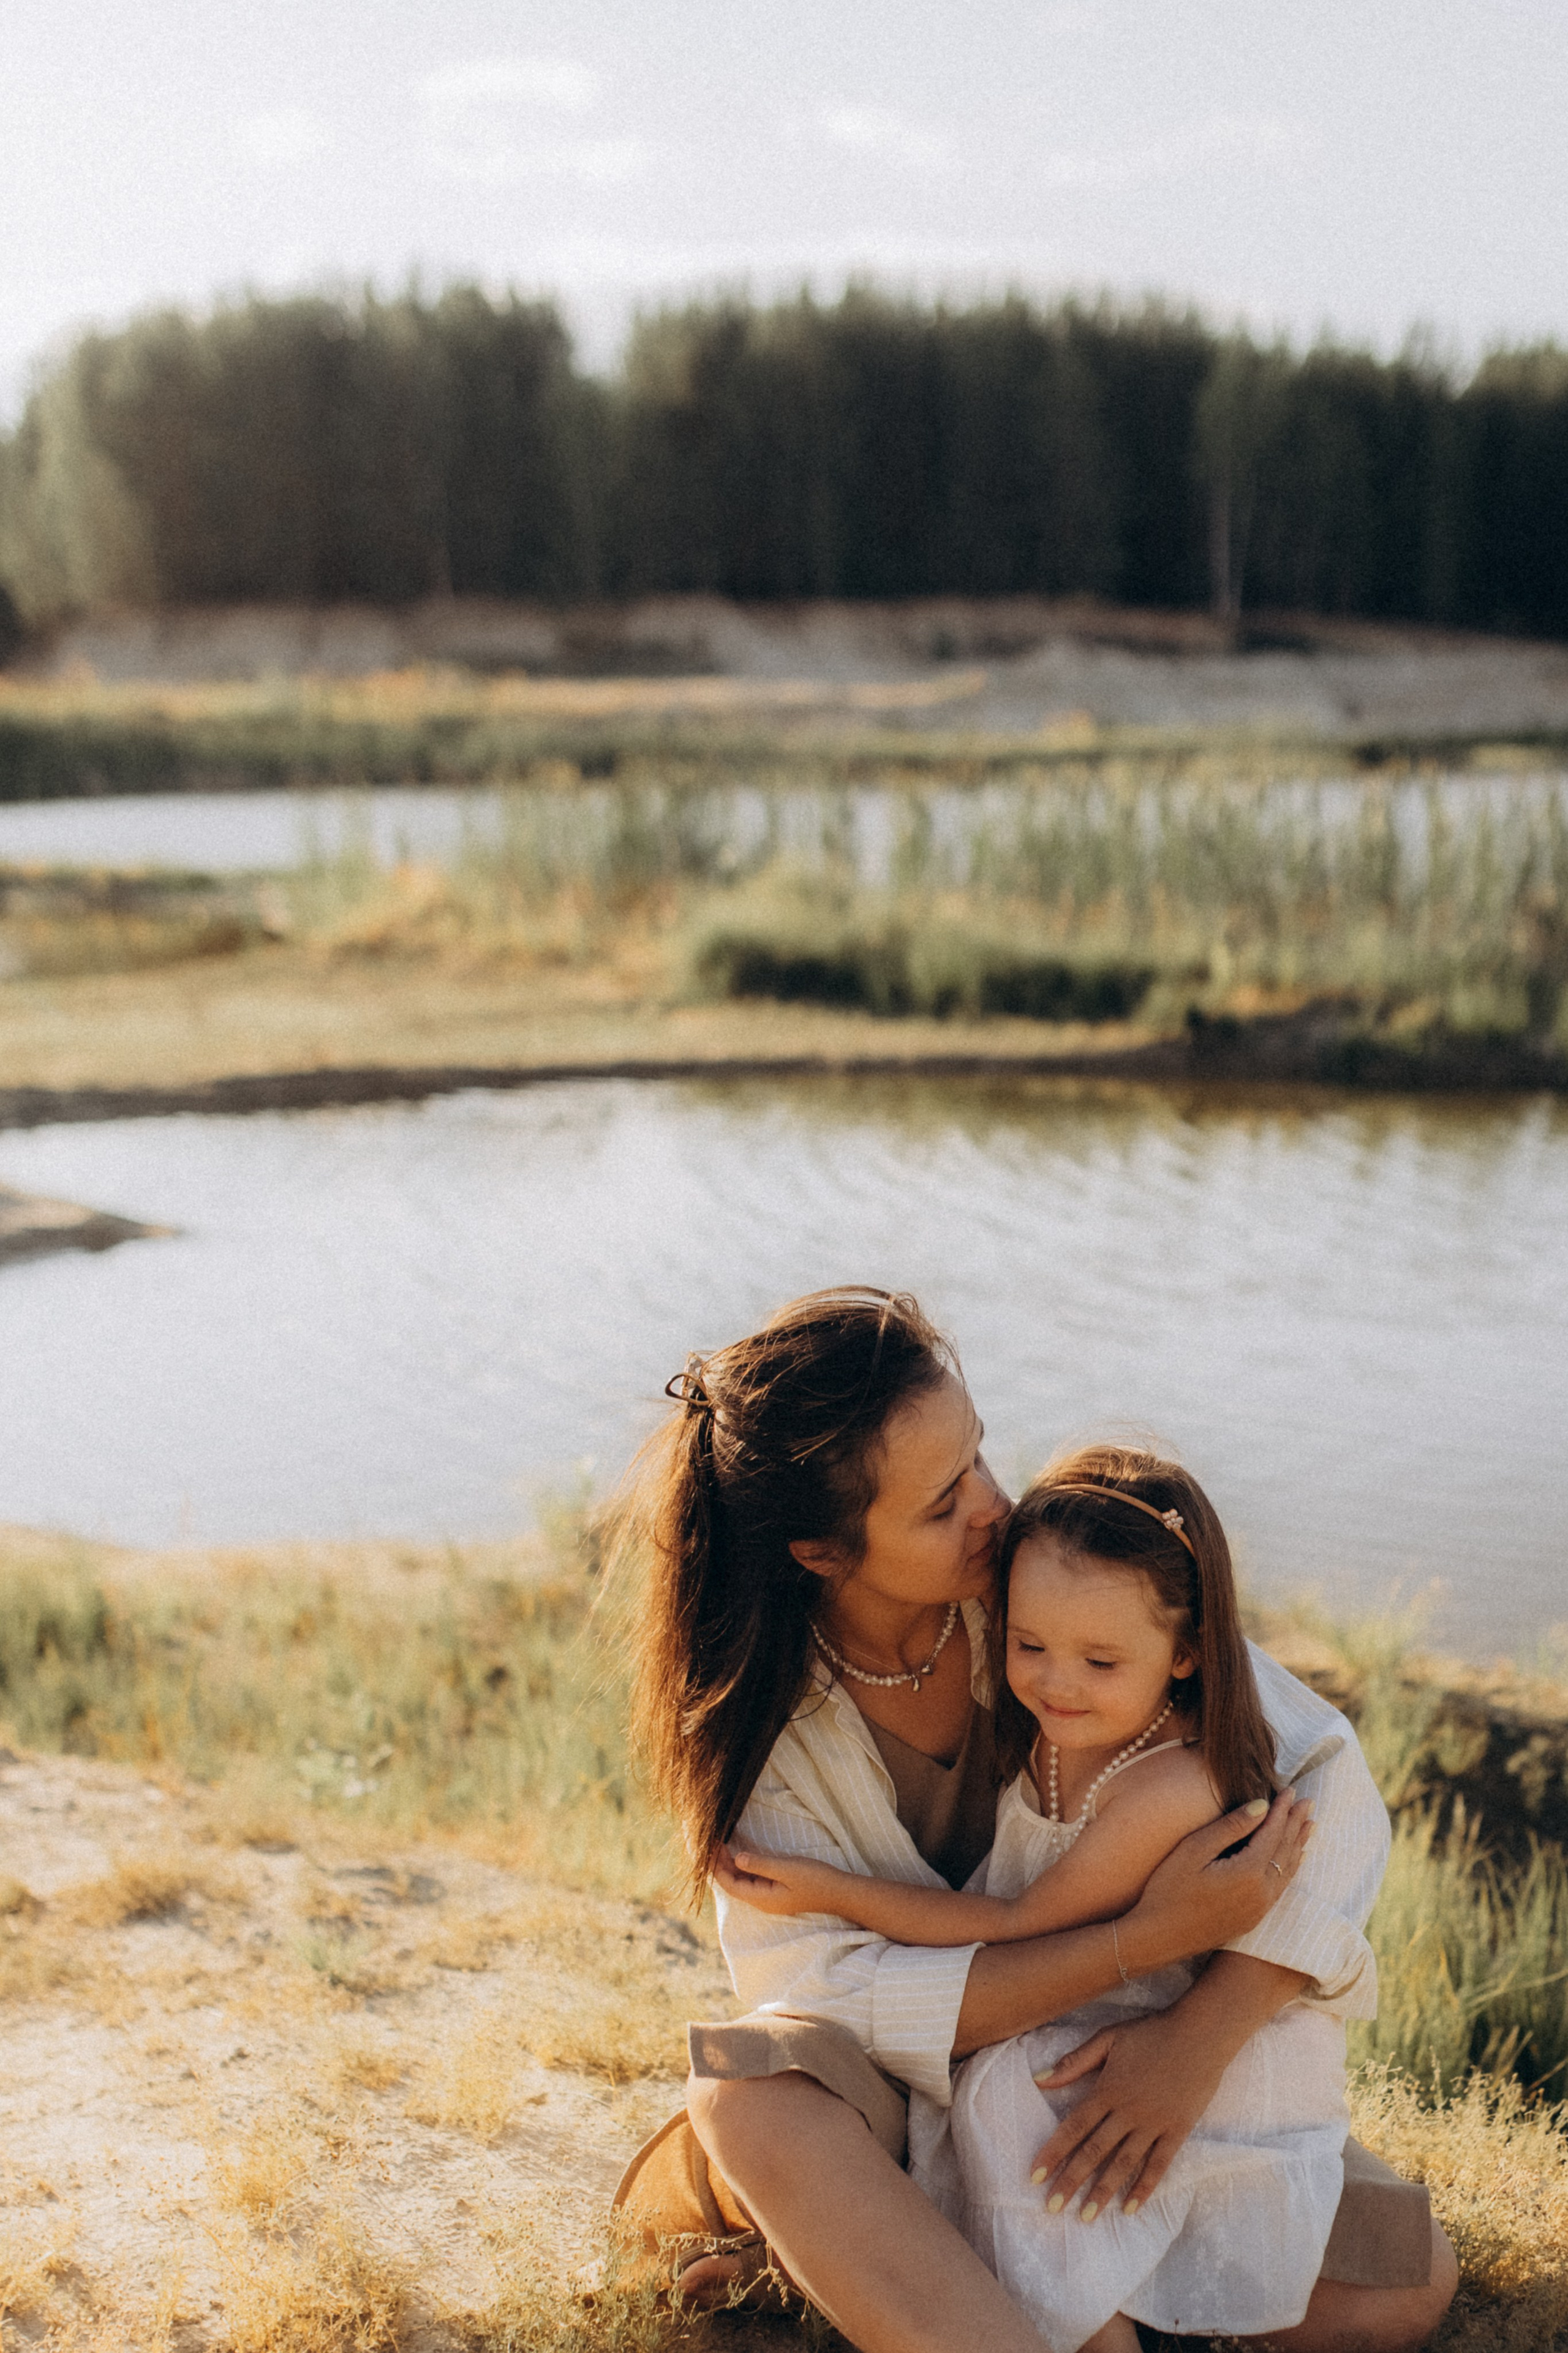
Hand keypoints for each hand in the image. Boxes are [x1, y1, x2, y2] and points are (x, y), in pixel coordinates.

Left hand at [711, 1844, 847, 1915]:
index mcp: (762, 1899)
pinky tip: (741, 1856)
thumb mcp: (786, 1869)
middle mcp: (762, 1901)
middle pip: (733, 1884)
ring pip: (742, 1883)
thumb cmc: (814, 1879)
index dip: (717, 1868)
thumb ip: (761, 1864)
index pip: (730, 1885)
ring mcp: (769, 1897)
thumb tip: (737, 1858)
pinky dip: (744, 1868)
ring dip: (731, 1866)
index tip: (711, 1848)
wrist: (838, 1892)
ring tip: (722, 1846)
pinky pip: (753, 1881)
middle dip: (721, 1865)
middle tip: (712, 1843)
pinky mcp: (776, 1892)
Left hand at [1028, 2003, 1232, 2220]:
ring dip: (1103, 2191)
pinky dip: (1144, 2188)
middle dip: (1071, 2181)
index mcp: (1107, 2090)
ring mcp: (1154, 2124)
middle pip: (1094, 2151)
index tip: (1034, 2176)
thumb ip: (1075, 2062)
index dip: (1053, 2152)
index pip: (1073, 2127)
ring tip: (1086, 2217)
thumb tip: (1038, 2079)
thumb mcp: (1108, 2038)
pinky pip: (1158, 2165)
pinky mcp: (1177, 2131)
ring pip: (1123, 2164)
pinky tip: (1130, 2209)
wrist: (1201, 2033)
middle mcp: (1127, 2112)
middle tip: (1052, 2207)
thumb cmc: (1151, 2033)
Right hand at [1122, 1789, 1311, 1969]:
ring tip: (1309, 1825)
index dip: (1282, 1810)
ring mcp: (1259, 1909)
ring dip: (1298, 1844)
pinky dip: (1291, 1868)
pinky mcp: (1253, 1919)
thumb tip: (1262, 1805)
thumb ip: (1231, 1827)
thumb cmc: (1169, 1888)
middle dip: (1296, 1824)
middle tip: (1308, 1802)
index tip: (1291, 1789)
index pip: (1272, 1832)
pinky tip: (1295, 1859)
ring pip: (1288, 1870)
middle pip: (1286, 1850)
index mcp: (1248, 1872)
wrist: (1159, 1937)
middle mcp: (1261, 1893)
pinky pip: (1281, 1887)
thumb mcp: (1195, 1849)